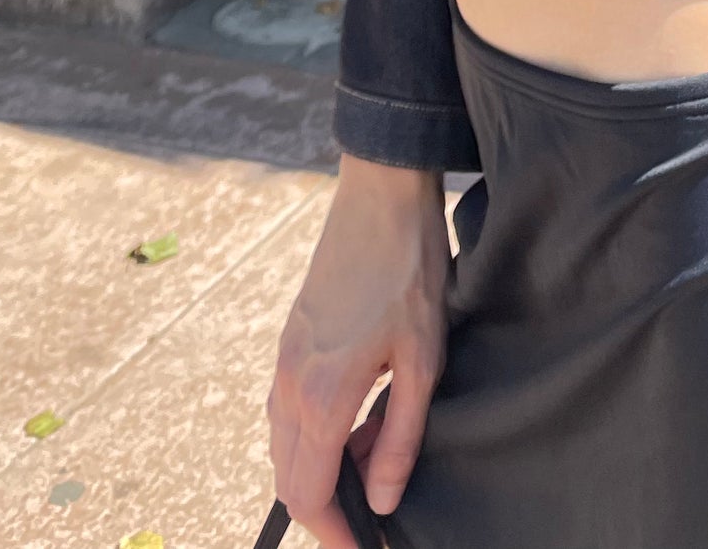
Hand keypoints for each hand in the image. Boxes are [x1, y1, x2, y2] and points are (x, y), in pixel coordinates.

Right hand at [268, 153, 449, 546]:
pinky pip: (286, 410)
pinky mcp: (291, 338)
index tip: (365, 548)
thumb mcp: (424, 360)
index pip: (308, 494)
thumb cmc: (409, 271)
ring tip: (368, 473)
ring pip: (283, 445)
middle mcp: (291, 382)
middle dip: (323, 512)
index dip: (334, 535)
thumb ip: (400, 436)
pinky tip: (353, 426)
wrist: (380, 194)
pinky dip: (310, 436)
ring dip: (316, 472)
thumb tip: (382, 499)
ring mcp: (285, 357)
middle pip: (288, 478)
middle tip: (369, 522)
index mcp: (323, 394)